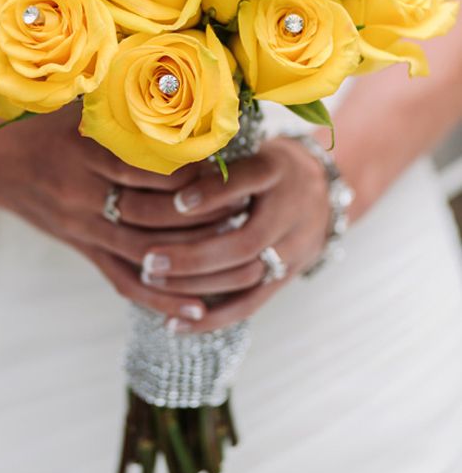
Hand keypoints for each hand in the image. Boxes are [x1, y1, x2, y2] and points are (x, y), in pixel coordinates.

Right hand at [0, 103, 277, 323]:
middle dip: (204, 219)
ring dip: (194, 262)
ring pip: (145, 253)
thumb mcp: (74, 96)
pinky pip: (123, 281)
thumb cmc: (41, 121)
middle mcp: (81, 193)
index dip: (192, 172)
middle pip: (153, 215)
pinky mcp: (83, 250)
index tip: (235, 168)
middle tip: (252, 215)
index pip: (148, 167)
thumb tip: (177, 66)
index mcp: (83, 150)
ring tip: (240, 263)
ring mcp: (82, 228)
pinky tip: (196, 310)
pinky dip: (160, 297)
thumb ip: (119, 87)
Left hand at [137, 136, 330, 331]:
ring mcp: (292, 249)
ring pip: (244, 277)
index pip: (250, 178)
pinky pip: (249, 304)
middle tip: (148, 258)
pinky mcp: (285, 278)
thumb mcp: (248, 146)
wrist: (324, 191)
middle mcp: (291, 211)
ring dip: (194, 284)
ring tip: (150, 280)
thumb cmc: (267, 165)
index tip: (177, 201)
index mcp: (278, 169)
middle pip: (244, 242)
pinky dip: (210, 319)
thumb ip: (214, 158)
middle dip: (192, 254)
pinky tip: (173, 325)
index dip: (214, 192)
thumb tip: (157, 164)